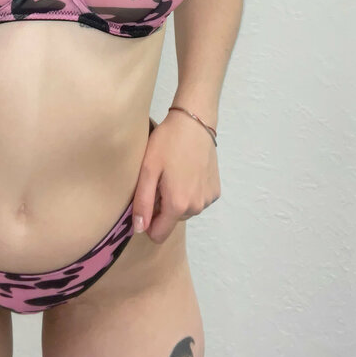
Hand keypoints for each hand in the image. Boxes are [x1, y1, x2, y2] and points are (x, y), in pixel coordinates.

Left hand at [131, 113, 220, 242]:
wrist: (194, 122)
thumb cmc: (167, 143)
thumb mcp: (148, 170)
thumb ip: (142, 203)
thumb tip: (140, 229)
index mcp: (178, 205)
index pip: (158, 234)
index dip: (147, 222)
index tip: (145, 200)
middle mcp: (196, 207)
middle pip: (171, 221)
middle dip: (162, 206)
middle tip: (159, 180)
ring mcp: (208, 199)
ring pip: (184, 211)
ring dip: (176, 199)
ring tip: (172, 173)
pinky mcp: (215, 190)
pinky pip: (197, 200)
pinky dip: (189, 191)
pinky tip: (186, 171)